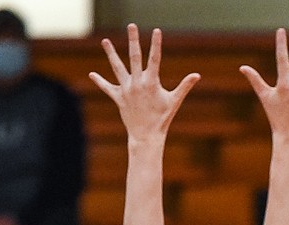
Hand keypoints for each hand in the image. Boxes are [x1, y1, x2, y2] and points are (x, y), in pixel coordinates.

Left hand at [89, 24, 199, 144]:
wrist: (146, 136)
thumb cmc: (162, 119)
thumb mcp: (174, 101)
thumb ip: (184, 86)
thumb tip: (197, 75)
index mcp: (151, 82)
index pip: (155, 59)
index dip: (156, 44)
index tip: (156, 31)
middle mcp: (137, 83)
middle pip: (134, 57)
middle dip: (133, 41)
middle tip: (131, 26)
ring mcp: (126, 90)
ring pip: (117, 68)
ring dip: (111, 54)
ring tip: (105, 40)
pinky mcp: (119, 98)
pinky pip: (108, 88)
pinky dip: (100, 82)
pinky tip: (91, 74)